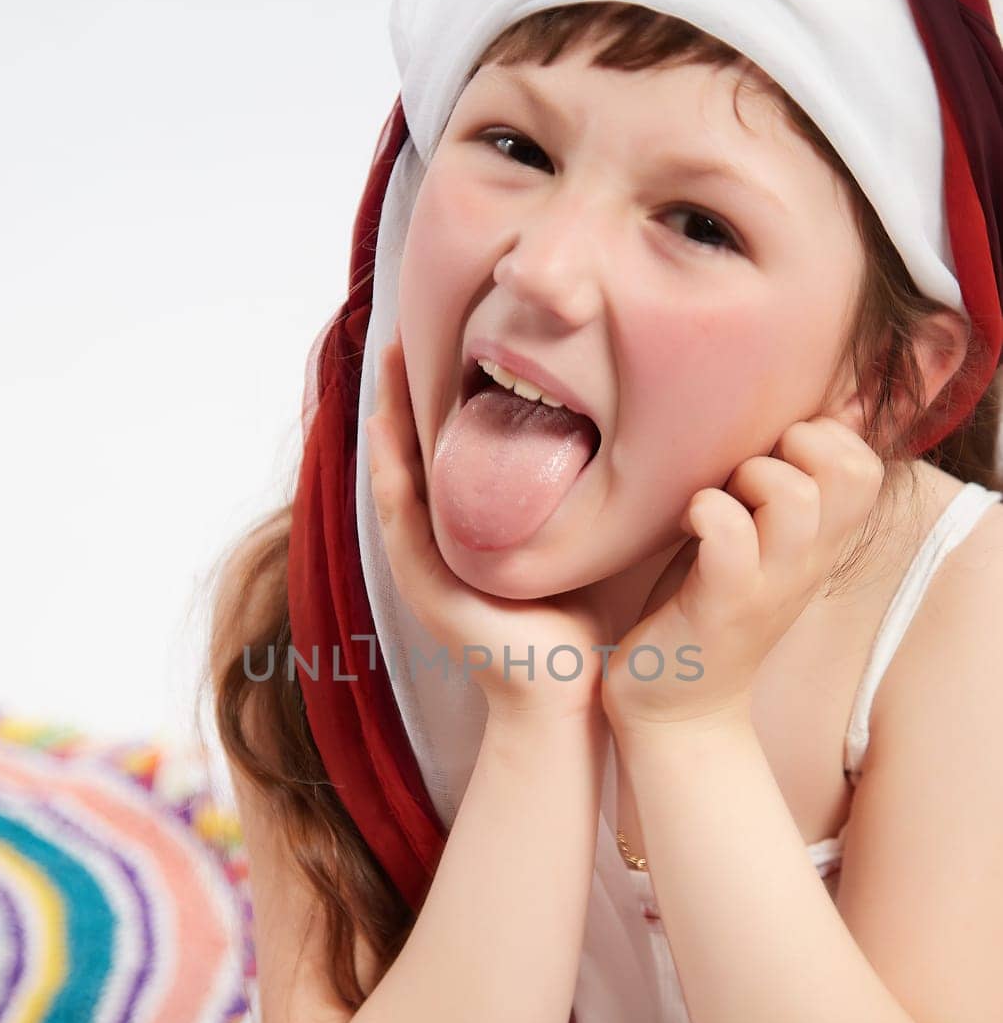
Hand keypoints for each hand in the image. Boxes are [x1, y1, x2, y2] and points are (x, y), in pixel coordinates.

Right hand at [365, 327, 610, 720]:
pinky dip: (391, 474)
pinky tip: (386, 431)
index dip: (441, 394)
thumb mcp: (582, 536)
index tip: (448, 335)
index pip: (448, 447)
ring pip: (395, 474)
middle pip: (412, 451)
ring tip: (387, 359)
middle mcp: (439, 540)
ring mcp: (424, 563)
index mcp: (472, 526)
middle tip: (403, 328)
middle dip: (405, 391)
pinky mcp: (422, 585)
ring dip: (387, 417)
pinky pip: (398, 519)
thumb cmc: (583, 619)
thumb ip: (586, 489)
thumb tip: (636, 430)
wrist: (566, 694)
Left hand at [600, 417, 884, 732]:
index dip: (820, 438)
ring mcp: (768, 585)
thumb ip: (771, 491)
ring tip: (714, 502)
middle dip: (791, 447)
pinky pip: (728, 534)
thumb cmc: (706, 607)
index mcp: (819, 543)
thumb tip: (770, 423)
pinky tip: (686, 524)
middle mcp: (807, 562)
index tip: (770, 460)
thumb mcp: (755, 542)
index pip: (863, 464)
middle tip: (745, 477)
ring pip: (792, 496)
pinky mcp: (721, 605)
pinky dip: (704, 511)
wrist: (677, 709)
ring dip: (746, 478)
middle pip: (846, 470)